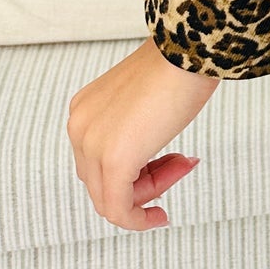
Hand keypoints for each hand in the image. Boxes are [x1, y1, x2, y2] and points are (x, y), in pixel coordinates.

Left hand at [68, 36, 219, 230]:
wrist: (190, 49)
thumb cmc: (179, 65)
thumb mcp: (144, 101)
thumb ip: (133, 128)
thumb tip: (145, 162)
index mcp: (84, 110)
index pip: (100, 159)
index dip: (139, 168)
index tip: (173, 160)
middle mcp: (79, 127)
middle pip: (103, 180)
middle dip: (147, 180)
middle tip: (183, 162)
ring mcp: (90, 145)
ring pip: (111, 197)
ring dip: (151, 192)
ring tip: (184, 166)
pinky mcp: (112, 161)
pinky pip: (117, 209)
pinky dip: (138, 219)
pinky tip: (160, 217)